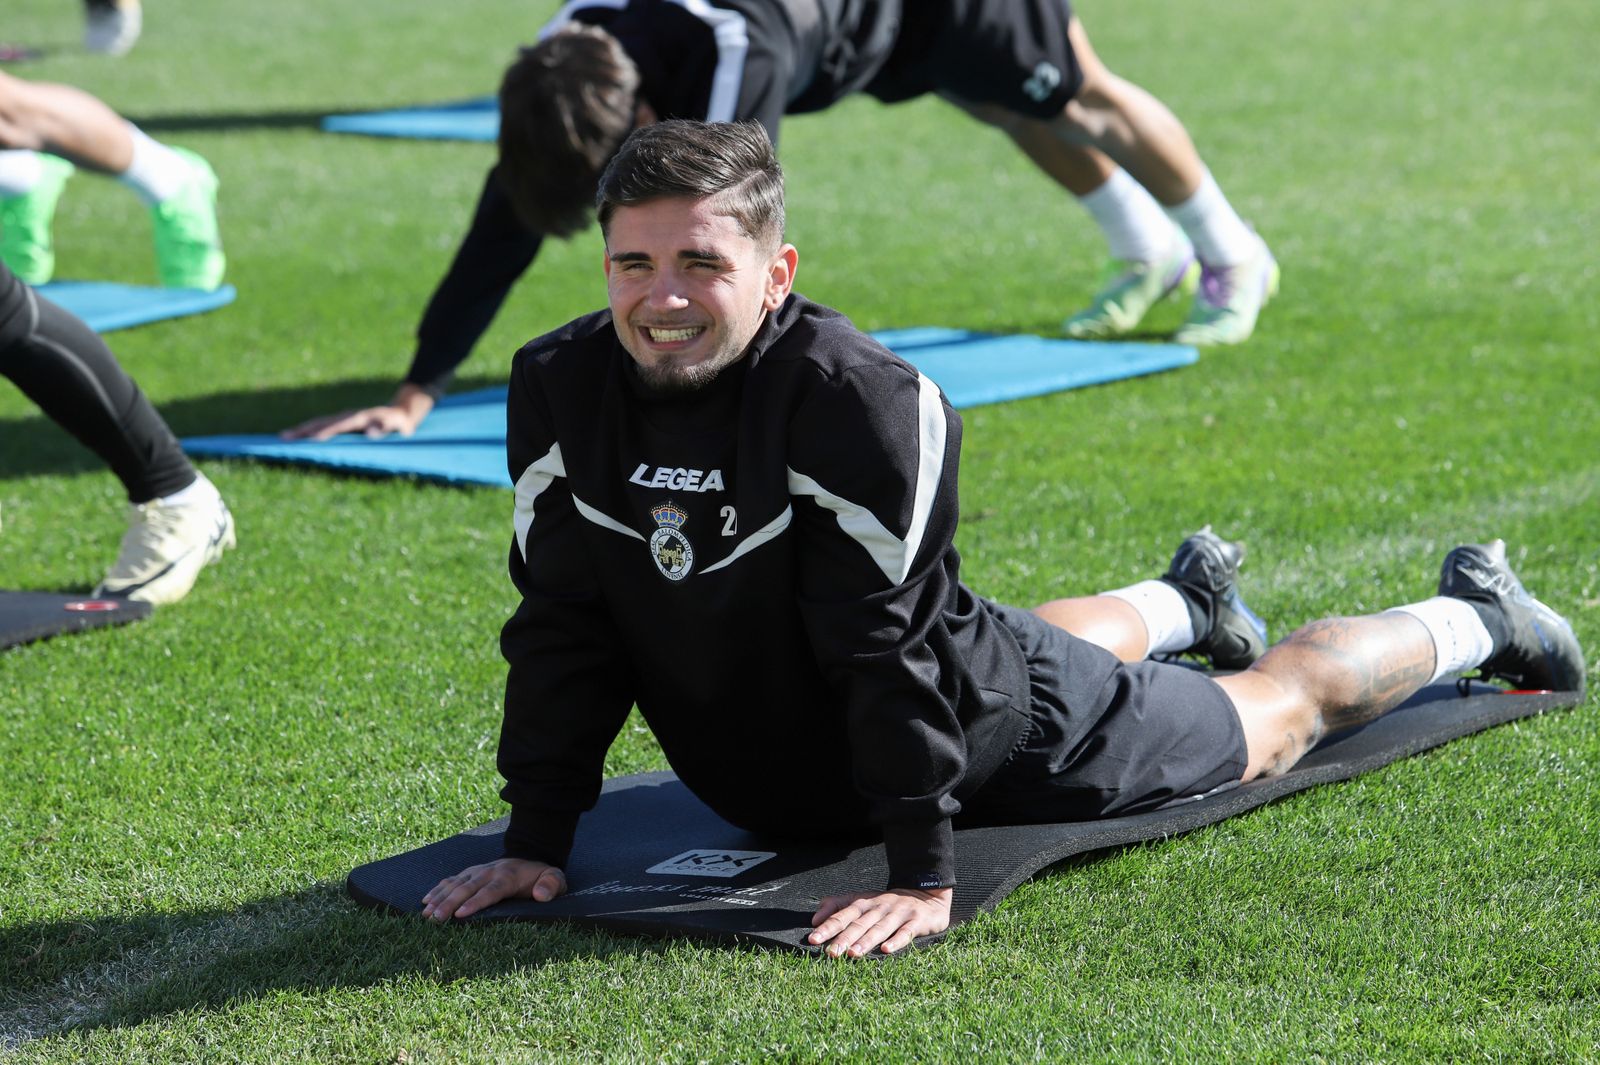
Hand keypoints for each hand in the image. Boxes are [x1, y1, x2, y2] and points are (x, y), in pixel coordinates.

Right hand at [279, 383, 435, 439]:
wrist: (401, 413)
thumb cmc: (399, 423)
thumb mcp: (398, 425)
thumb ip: (385, 428)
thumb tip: (370, 433)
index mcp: (359, 418)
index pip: (338, 426)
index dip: (324, 433)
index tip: (310, 440)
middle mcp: (347, 416)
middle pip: (321, 422)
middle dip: (303, 430)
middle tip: (284, 438)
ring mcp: (343, 419)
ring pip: (318, 423)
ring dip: (301, 430)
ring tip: (283, 438)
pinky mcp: (342, 423)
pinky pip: (322, 427)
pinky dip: (308, 431)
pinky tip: (297, 438)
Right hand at [420, 858, 566, 921]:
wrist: (528, 854)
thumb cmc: (540, 875)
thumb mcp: (554, 878)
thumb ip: (551, 885)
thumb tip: (541, 895)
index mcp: (507, 877)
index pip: (490, 891)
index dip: (475, 903)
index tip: (460, 915)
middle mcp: (488, 872)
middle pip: (466, 889)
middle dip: (449, 904)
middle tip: (435, 919)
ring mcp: (476, 871)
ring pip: (455, 884)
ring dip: (439, 898)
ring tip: (426, 914)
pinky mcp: (469, 873)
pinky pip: (450, 880)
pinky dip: (437, 889)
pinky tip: (425, 901)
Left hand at [808, 886, 951, 957]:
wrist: (928, 895)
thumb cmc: (889, 904)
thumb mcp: (863, 900)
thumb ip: (838, 906)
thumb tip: (814, 918)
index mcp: (865, 903)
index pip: (843, 915)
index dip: (828, 926)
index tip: (813, 939)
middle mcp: (879, 907)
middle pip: (859, 923)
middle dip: (844, 938)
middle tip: (831, 952)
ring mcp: (898, 913)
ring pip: (880, 928)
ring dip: (866, 941)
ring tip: (853, 953)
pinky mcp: (917, 921)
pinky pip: (906, 932)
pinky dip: (896, 941)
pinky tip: (886, 950)